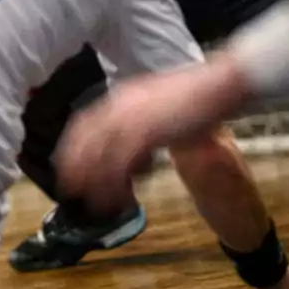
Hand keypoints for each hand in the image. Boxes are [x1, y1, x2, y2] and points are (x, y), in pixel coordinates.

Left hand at [57, 64, 225, 214]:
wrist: (220, 85)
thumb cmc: (198, 98)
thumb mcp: (161, 109)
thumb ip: (145, 128)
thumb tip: (137, 154)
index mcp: (122, 97)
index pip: (85, 123)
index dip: (74, 147)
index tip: (68, 166)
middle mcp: (120, 105)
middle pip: (85, 138)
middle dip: (75, 166)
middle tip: (71, 189)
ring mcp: (131, 116)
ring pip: (101, 153)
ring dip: (95, 181)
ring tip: (94, 203)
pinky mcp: (146, 130)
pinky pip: (122, 161)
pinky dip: (117, 182)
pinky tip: (119, 198)